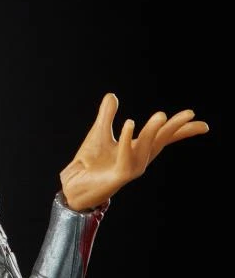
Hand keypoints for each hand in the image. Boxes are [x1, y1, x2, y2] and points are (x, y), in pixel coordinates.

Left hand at [60, 92, 208, 210]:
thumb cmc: (90, 162)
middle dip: (174, 128)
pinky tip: (130, 123)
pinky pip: (126, 156)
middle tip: (189, 114)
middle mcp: (139, 159)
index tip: (202, 125)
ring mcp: (131, 168)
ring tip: (162, 115)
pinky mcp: (119, 175)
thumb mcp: (99, 133)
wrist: (75, 182)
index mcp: (138, 149)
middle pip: (159, 141)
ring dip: (153, 131)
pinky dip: (128, 140)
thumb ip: (107, 115)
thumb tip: (112, 95)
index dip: (182, 131)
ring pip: (145, 147)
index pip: (163, 138)